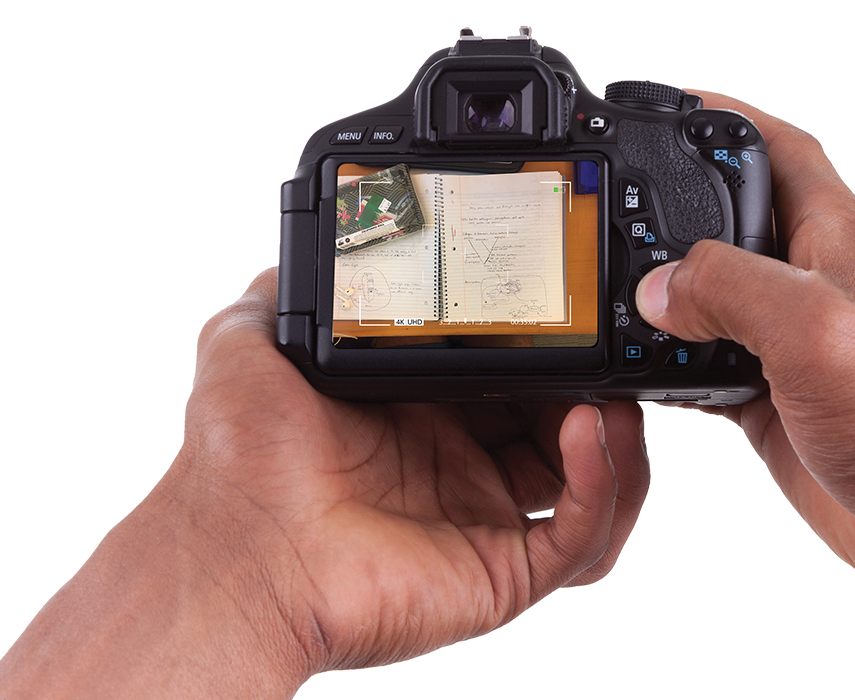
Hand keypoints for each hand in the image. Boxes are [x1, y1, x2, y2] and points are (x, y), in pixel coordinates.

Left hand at [0, 270, 648, 698]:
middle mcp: (462, 467)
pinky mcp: (503, 572)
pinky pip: (582, 535)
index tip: (572, 309)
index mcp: (424, 414)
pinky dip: (604, 482)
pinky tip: (588, 431)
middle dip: (599, 386)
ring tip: (609, 394)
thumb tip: (320, 249)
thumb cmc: (236, 460)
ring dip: (619, 434)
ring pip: (593, 480)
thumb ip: (294, 292)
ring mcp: (485, 521)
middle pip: (566, 424)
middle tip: (607, 349)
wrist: (236, 549)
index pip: (514, 375)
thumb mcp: (253, 341)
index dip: (551, 346)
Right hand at [636, 92, 854, 697]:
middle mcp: (818, 282)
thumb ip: (730, 288)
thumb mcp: (815, 329)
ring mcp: (796, 343)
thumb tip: (661, 285)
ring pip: (716, 296)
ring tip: (616, 297)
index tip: (671, 107)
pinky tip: (640, 369)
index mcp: (841, 240)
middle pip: (737, 221)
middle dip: (677, 210)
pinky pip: (709, 363)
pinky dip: (669, 362)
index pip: (782, 149)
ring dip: (667, 294)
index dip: (727, 118)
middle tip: (623, 214)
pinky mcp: (779, 398)